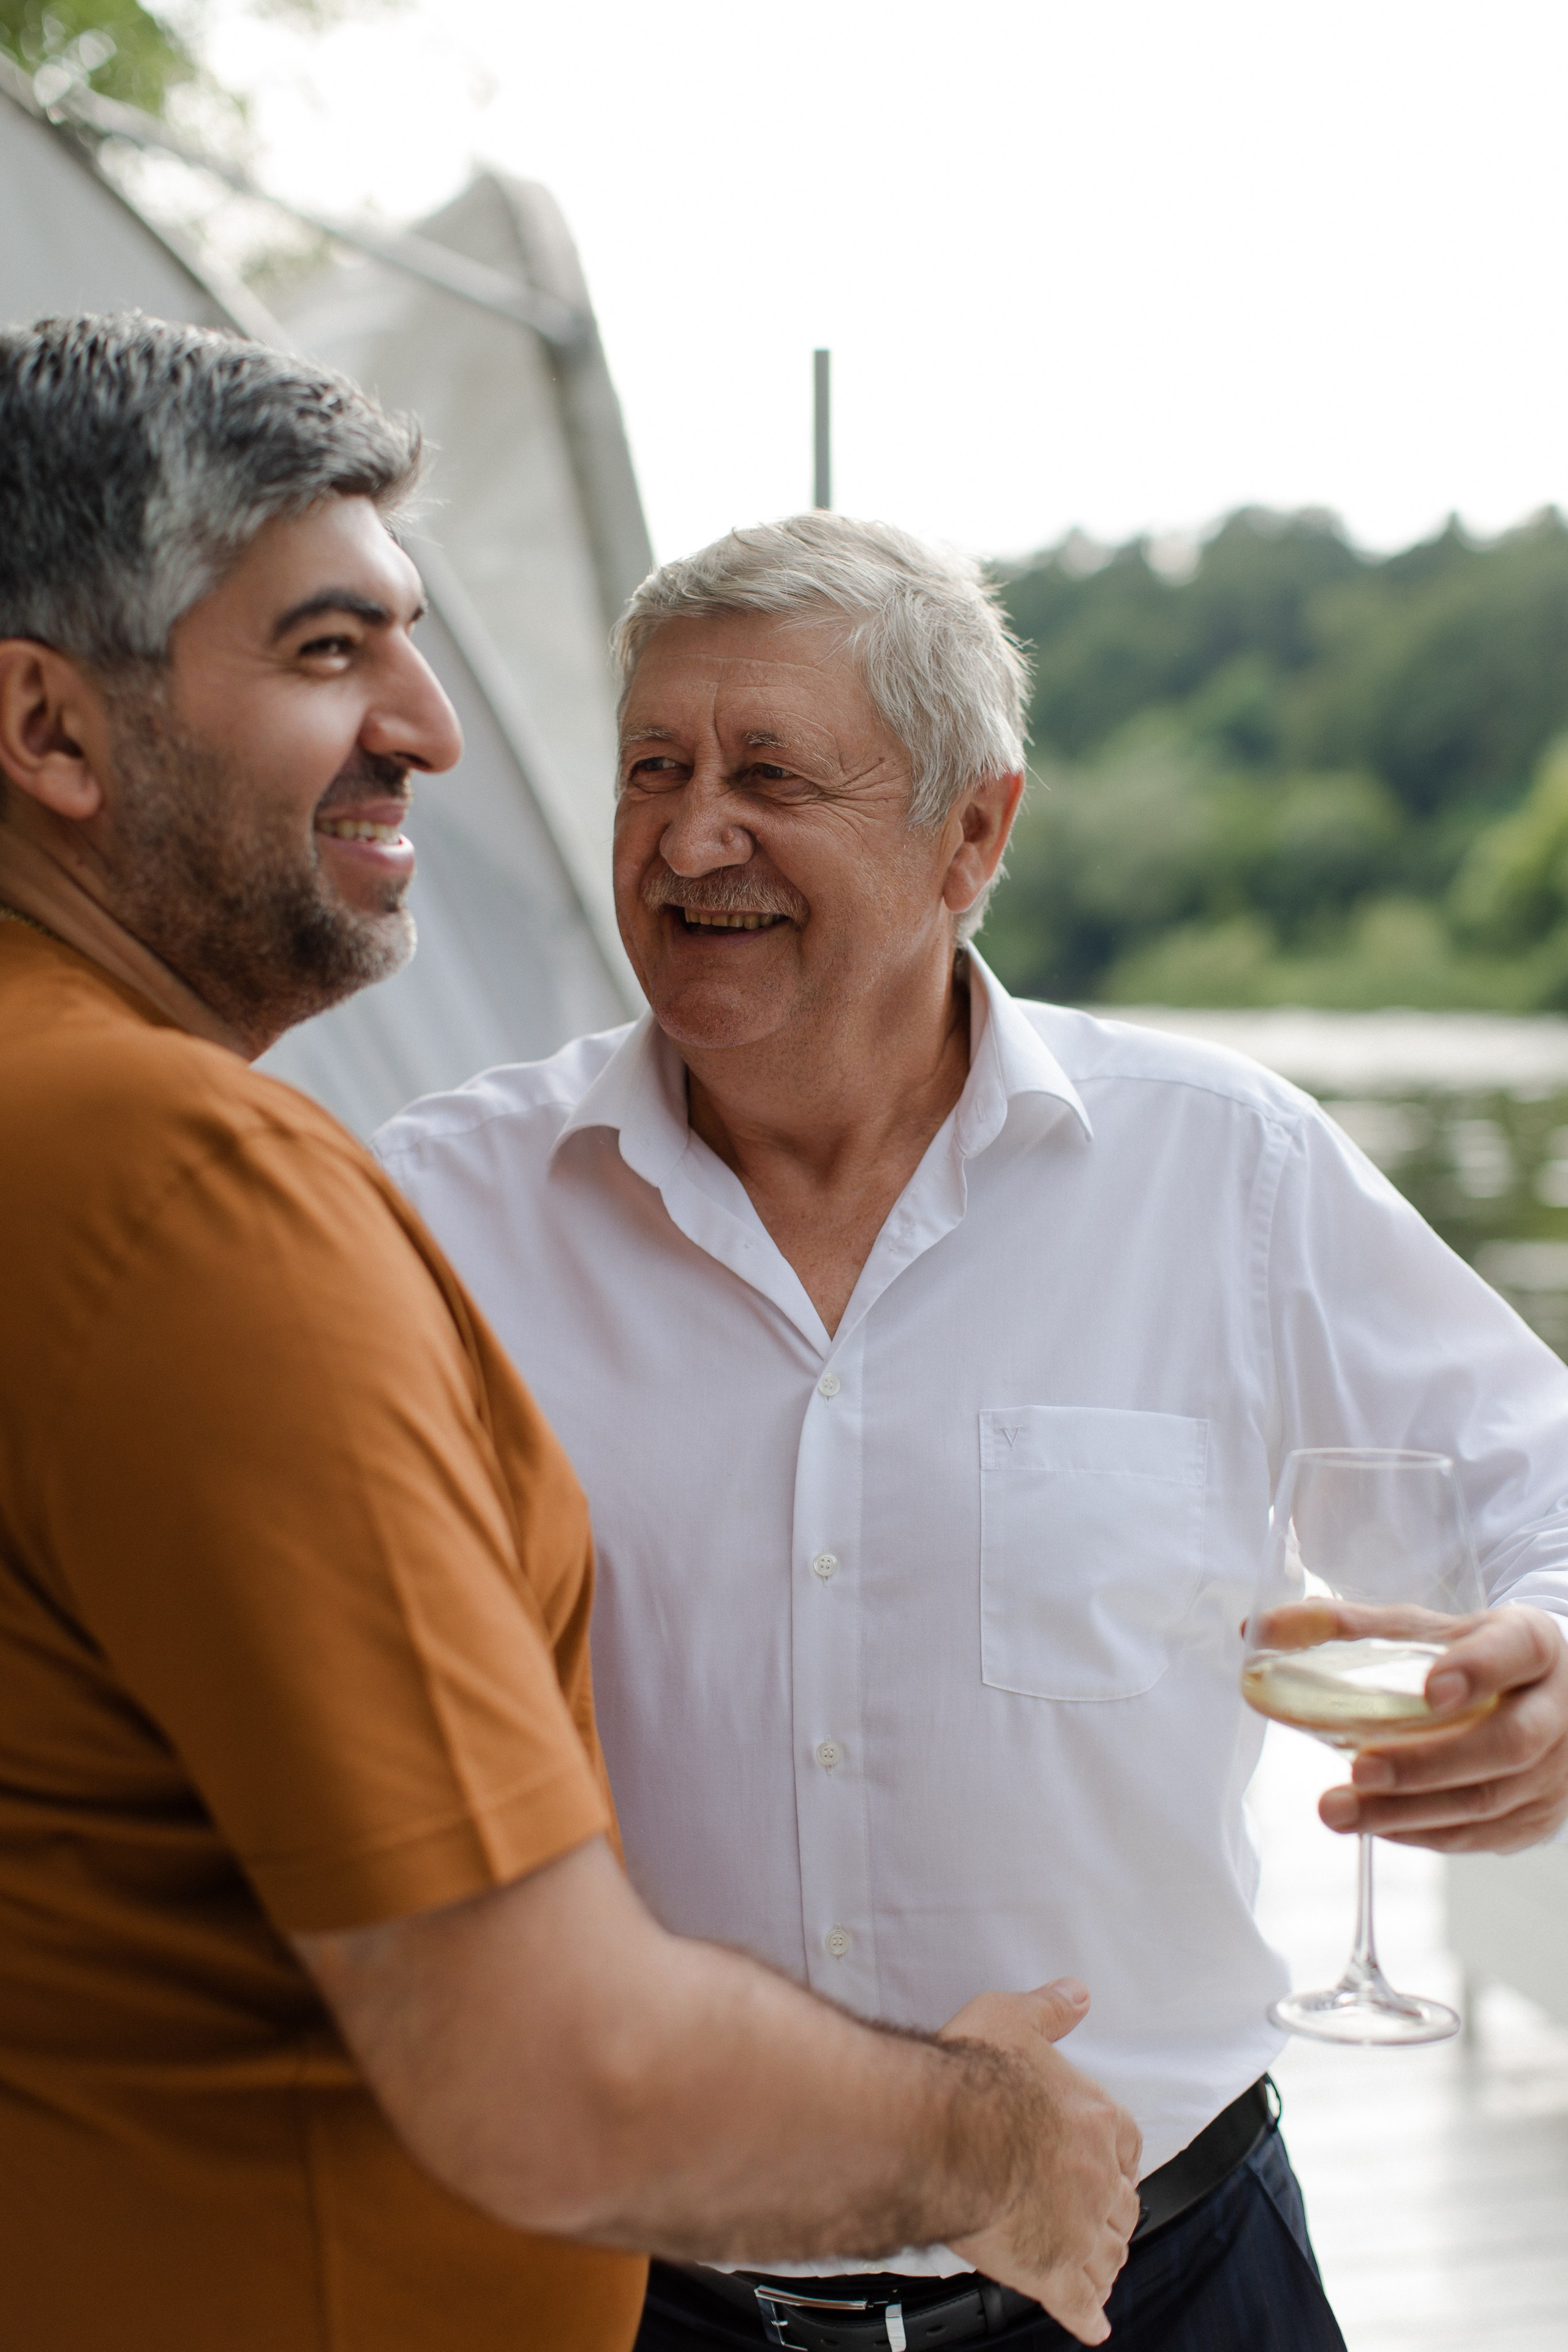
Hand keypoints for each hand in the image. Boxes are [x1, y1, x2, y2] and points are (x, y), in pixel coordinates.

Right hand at [940, 1979, 1141, 2345]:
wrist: (948, 2132)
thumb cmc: (976, 2076)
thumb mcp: (1012, 2017)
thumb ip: (1048, 2009)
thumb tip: (1075, 1995)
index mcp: (1096, 2119)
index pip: (1126, 2143)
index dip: (1117, 2155)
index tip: (1109, 2162)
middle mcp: (1098, 2177)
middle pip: (1123, 2204)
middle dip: (1114, 2212)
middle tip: (1102, 2217)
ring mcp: (1078, 2228)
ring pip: (1108, 2254)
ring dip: (1106, 2260)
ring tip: (1099, 2268)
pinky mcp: (1051, 2272)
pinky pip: (1081, 2304)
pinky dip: (1089, 2315)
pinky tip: (1092, 2323)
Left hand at [1316, 1603, 1567, 1851]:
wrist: (1540, 1695)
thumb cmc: (1470, 1656)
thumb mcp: (1423, 1628)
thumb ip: (1346, 1625)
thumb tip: (1258, 1631)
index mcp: (1532, 1646)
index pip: (1515, 1651)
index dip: (1477, 1670)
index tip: (1432, 1689)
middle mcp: (1557, 1710)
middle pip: (1504, 1743)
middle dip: (1425, 1763)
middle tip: (1357, 1769)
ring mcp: (1556, 1772)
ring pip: (1489, 1801)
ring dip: (1409, 1812)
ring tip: (1339, 1811)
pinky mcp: (1540, 1818)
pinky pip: (1483, 1834)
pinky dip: (1424, 1833)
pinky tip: (1377, 1826)